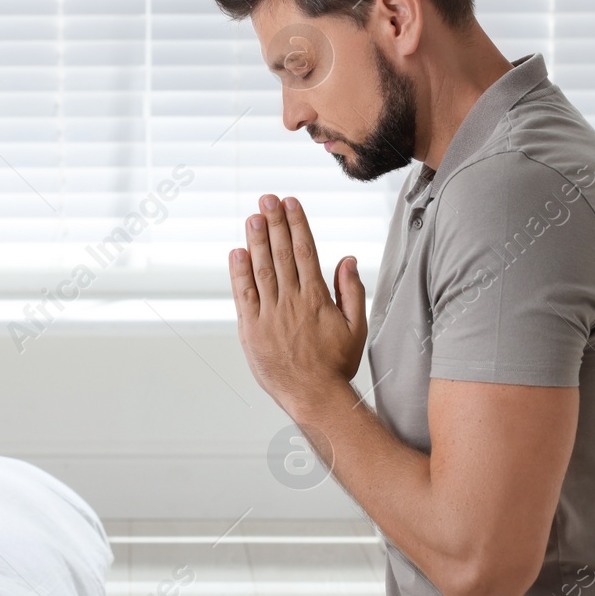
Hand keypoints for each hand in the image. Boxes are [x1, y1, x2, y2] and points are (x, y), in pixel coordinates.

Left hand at [229, 195, 367, 419]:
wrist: (314, 397)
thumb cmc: (336, 365)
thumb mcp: (356, 327)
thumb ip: (352, 290)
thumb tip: (348, 258)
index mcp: (317, 298)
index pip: (306, 251)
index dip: (297, 224)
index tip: (291, 203)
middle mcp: (292, 301)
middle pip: (282, 253)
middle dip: (275, 222)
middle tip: (268, 198)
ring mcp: (270, 315)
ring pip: (262, 269)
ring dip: (257, 240)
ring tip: (253, 216)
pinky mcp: (251, 329)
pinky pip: (243, 295)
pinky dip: (239, 272)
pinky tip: (237, 251)